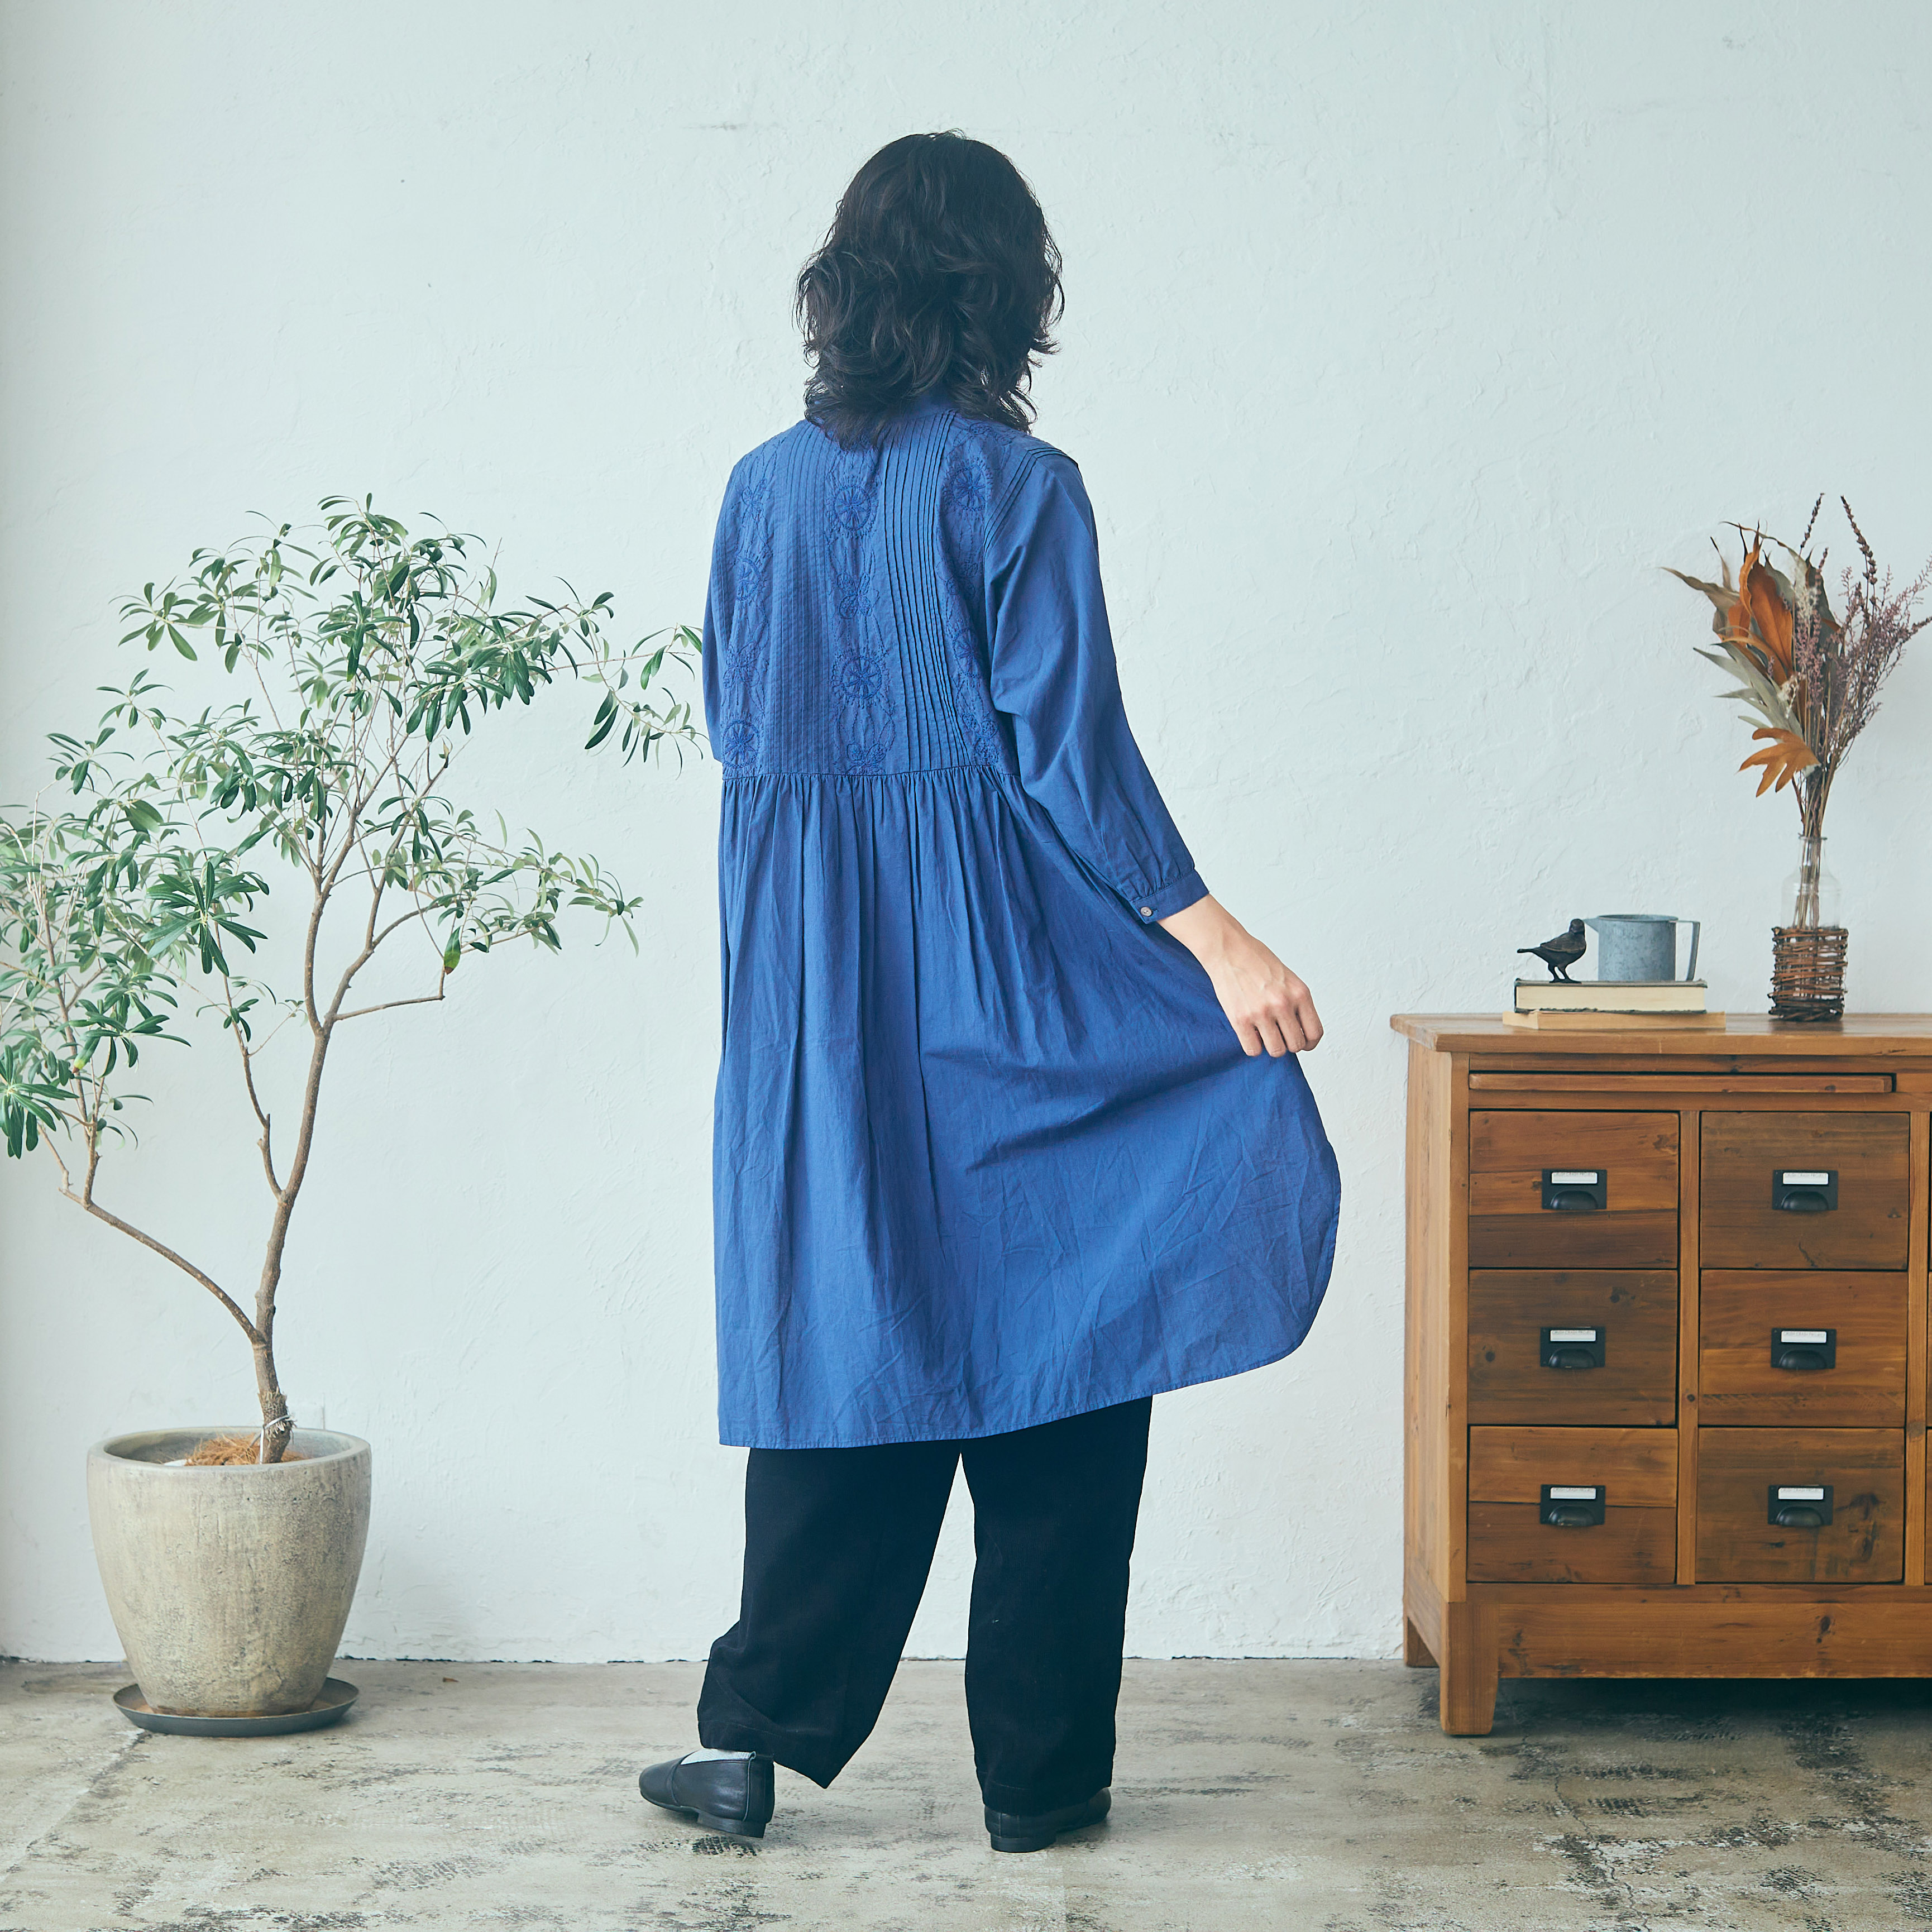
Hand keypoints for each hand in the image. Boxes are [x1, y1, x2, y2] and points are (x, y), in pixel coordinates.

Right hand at [1157, 894, 1322, 1057]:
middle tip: (1278, 1035)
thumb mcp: (1288, 978)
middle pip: (1296, 1045)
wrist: (1228, 949)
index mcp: (1300, 993)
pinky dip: (1252, 1046)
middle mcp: (1283, 1004)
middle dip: (1288, 1043)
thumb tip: (1299, 1029)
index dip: (1309, 1042)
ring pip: (1276, 1050)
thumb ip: (1296, 1002)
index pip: (1315, 1032)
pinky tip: (1250, 1034)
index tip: (1302, 1042)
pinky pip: (1253, 1050)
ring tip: (1263, 1034)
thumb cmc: (1256, 960)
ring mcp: (1262, 1013)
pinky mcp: (1240, 1019)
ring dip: (1270, 1046)